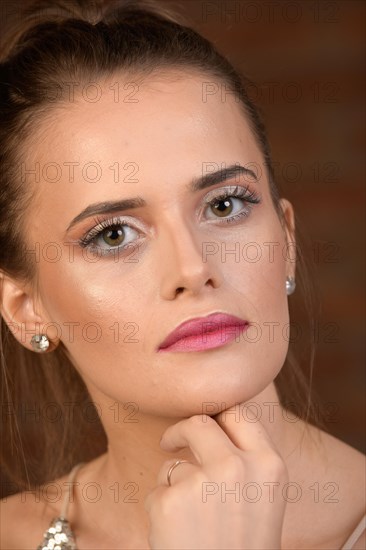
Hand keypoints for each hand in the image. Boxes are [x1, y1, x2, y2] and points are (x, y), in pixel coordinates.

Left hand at [144, 403, 288, 548]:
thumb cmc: (243, 548)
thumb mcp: (263, 499)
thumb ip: (247, 461)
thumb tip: (214, 425)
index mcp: (269, 465)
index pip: (238, 411)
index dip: (217, 413)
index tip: (203, 421)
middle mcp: (238, 467)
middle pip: (199, 422)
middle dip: (180, 430)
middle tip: (169, 442)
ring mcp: (202, 482)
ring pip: (173, 464)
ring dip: (173, 485)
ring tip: (190, 524)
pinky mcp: (169, 501)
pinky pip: (157, 491)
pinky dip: (160, 510)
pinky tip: (177, 536)